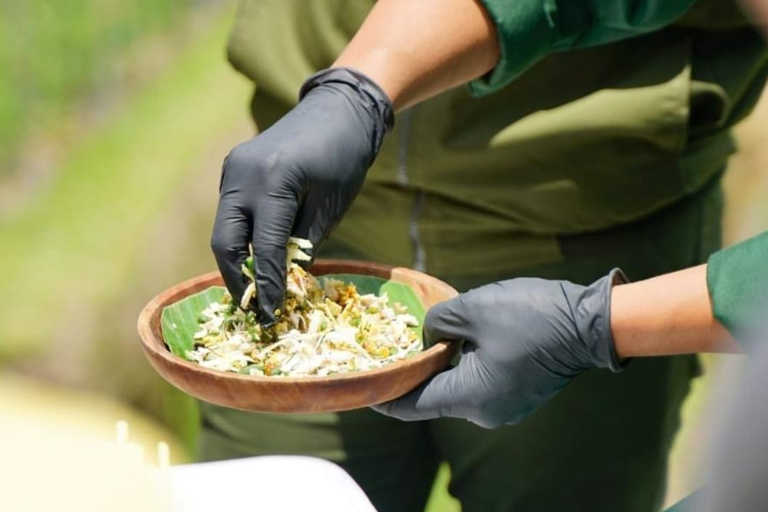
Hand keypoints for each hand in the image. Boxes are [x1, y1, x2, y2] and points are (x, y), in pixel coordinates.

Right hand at [211, 68, 392, 323]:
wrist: (338, 110)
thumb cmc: (344, 158)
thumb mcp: (331, 207)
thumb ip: (304, 244)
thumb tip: (285, 283)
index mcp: (274, 181)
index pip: (265, 248)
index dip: (268, 286)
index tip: (271, 315)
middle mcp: (243, 175)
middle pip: (226, 242)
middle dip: (237, 280)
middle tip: (253, 309)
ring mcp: (233, 170)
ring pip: (224, 230)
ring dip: (237, 262)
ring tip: (254, 291)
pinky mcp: (233, 169)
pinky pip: (231, 213)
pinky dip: (241, 239)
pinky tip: (256, 259)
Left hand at [374, 269, 626, 427]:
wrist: (592, 324)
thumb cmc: (530, 315)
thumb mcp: (473, 308)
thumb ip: (437, 322)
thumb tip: (426, 334)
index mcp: (469, 397)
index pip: (412, 404)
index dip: (384, 392)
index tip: (364, 381)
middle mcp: (484, 412)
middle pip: (434, 396)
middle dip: (413, 372)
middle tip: (391, 348)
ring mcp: (504, 407)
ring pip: (457, 388)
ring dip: (440, 366)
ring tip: (421, 339)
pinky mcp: (518, 396)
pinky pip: (479, 384)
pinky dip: (463, 366)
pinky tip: (457, 341)